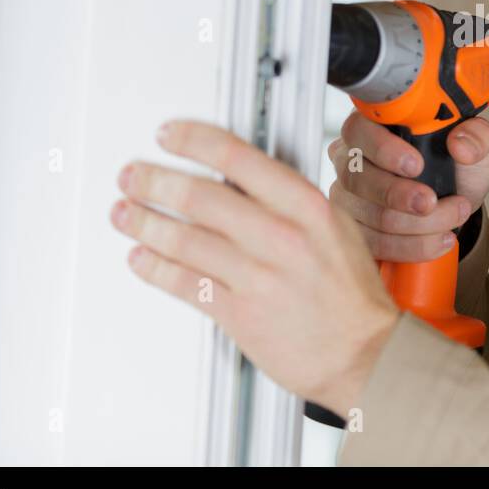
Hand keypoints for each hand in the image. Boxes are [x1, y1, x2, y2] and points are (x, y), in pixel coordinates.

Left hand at [111, 119, 399, 418]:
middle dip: (155, 181)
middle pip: (200, 197)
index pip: (239, 158)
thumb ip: (288, 201)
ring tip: (125, 213)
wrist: (363, 352)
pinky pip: (185, 284)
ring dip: (144, 222)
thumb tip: (238, 177)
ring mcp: (258, 277)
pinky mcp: (240, 314)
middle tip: (133, 175)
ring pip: (185, 240)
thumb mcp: (334, 227)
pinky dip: (156, 268)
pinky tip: (142, 258)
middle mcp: (281, 238)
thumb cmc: (350, 293)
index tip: (170, 136)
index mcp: (306, 208)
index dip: (194, 141)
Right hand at [326, 112, 488, 262]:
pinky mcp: (354, 228)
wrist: (455, 201)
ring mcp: (347, 194)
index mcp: (374, 124)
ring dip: (417, 225)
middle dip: (400, 195)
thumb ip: (477, 136)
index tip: (416, 165)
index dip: (384, 149)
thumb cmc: (456, 165)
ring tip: (452, 218)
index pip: (360, 130)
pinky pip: (374, 244)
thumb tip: (460, 144)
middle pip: (359, 179)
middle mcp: (351, 157)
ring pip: (371, 215)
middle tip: (432, 202)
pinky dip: (411, 246)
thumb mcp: (478, 144)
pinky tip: (440, 240)